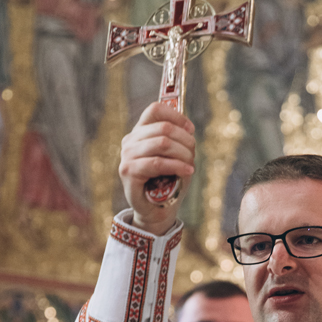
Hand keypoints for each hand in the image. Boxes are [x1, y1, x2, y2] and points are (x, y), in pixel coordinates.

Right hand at [119, 102, 195, 234]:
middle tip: (193, 154)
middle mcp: (130, 141)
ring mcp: (127, 155)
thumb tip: (188, 127)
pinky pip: (157, 163)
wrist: (157, 211)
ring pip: (162, 143)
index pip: (155, 110)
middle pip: (163, 127)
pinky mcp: (128, 171)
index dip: (177, 116)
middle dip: (185, 140)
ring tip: (190, 165)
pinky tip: (188, 171)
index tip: (191, 130)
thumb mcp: (176, 157)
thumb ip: (178, 140)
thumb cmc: (168, 183)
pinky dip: (176, 166)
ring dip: (183, 154)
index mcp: (140, 132)